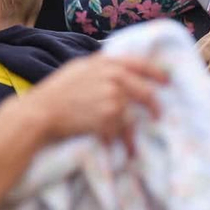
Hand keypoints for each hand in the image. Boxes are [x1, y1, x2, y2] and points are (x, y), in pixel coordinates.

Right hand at [26, 55, 168, 144]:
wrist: (42, 112)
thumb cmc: (56, 91)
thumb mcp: (80, 67)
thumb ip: (102, 65)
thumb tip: (121, 69)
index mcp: (108, 63)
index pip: (141, 65)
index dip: (157, 73)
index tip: (167, 81)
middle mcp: (114, 79)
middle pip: (146, 93)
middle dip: (154, 106)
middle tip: (158, 116)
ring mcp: (113, 99)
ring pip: (132, 117)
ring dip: (132, 131)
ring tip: (133, 143)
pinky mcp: (109, 119)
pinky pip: (121, 131)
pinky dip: (120, 141)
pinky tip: (117, 147)